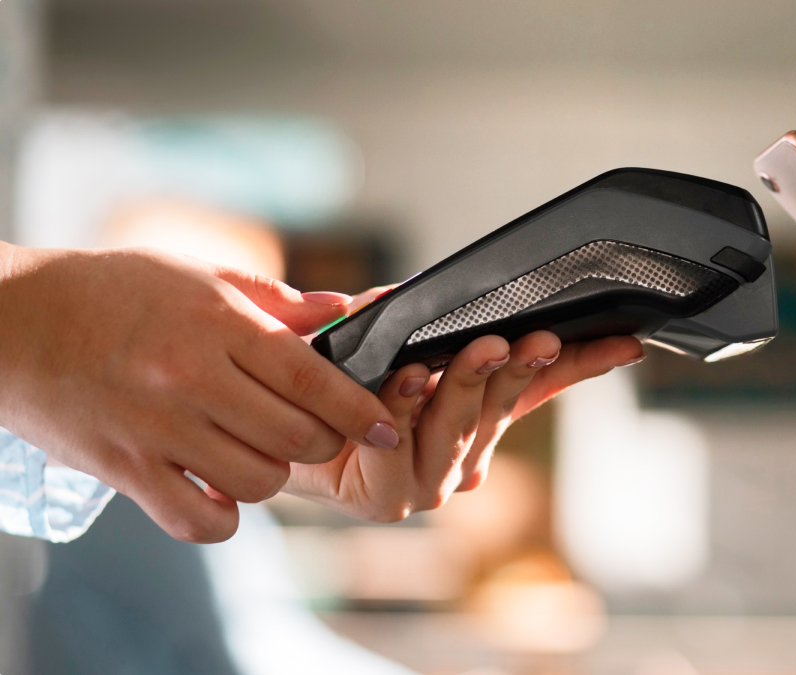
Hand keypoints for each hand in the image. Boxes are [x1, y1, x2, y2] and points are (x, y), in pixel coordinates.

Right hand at [0, 244, 401, 542]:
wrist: (10, 321)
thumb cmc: (109, 290)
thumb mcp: (195, 274)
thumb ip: (273, 299)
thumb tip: (342, 309)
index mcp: (216, 325)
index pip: (310, 378)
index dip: (359, 409)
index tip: (387, 427)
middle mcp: (190, 379)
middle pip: (296, 437)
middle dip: (320, 439)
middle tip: (309, 428)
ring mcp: (156, 429)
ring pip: (258, 481)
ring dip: (271, 472)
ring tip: (253, 448)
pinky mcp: (122, 469)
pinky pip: (197, 520)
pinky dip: (221, 516)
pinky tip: (218, 489)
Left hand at [283, 287, 644, 520]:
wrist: (277, 442)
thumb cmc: (336, 389)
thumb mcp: (381, 340)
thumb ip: (407, 322)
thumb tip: (416, 291)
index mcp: (479, 415)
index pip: (539, 386)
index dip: (581, 364)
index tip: (626, 342)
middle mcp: (465, 452)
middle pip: (503, 402)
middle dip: (521, 367)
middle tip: (536, 338)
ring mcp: (432, 479)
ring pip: (459, 424)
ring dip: (469, 383)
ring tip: (479, 349)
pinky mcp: (388, 497)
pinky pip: (398, 442)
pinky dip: (402, 405)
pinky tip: (407, 379)